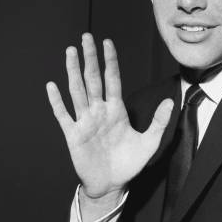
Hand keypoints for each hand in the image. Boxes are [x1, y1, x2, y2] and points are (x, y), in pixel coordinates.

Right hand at [46, 33, 173, 209]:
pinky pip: (64, 115)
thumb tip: (170, 101)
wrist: (112, 184)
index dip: (110, 61)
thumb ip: (159, 122)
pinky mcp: (74, 135)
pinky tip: (52, 86)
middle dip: (90, 57)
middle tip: (86, 37)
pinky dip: (57, 101)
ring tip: (70, 52)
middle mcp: (99, 111)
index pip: (113, 79)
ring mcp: (85, 121)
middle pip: (93, 79)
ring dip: (73, 71)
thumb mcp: (149, 143)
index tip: (108, 42)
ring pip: (78, 91)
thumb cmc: (129, 163)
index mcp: (116, 110)